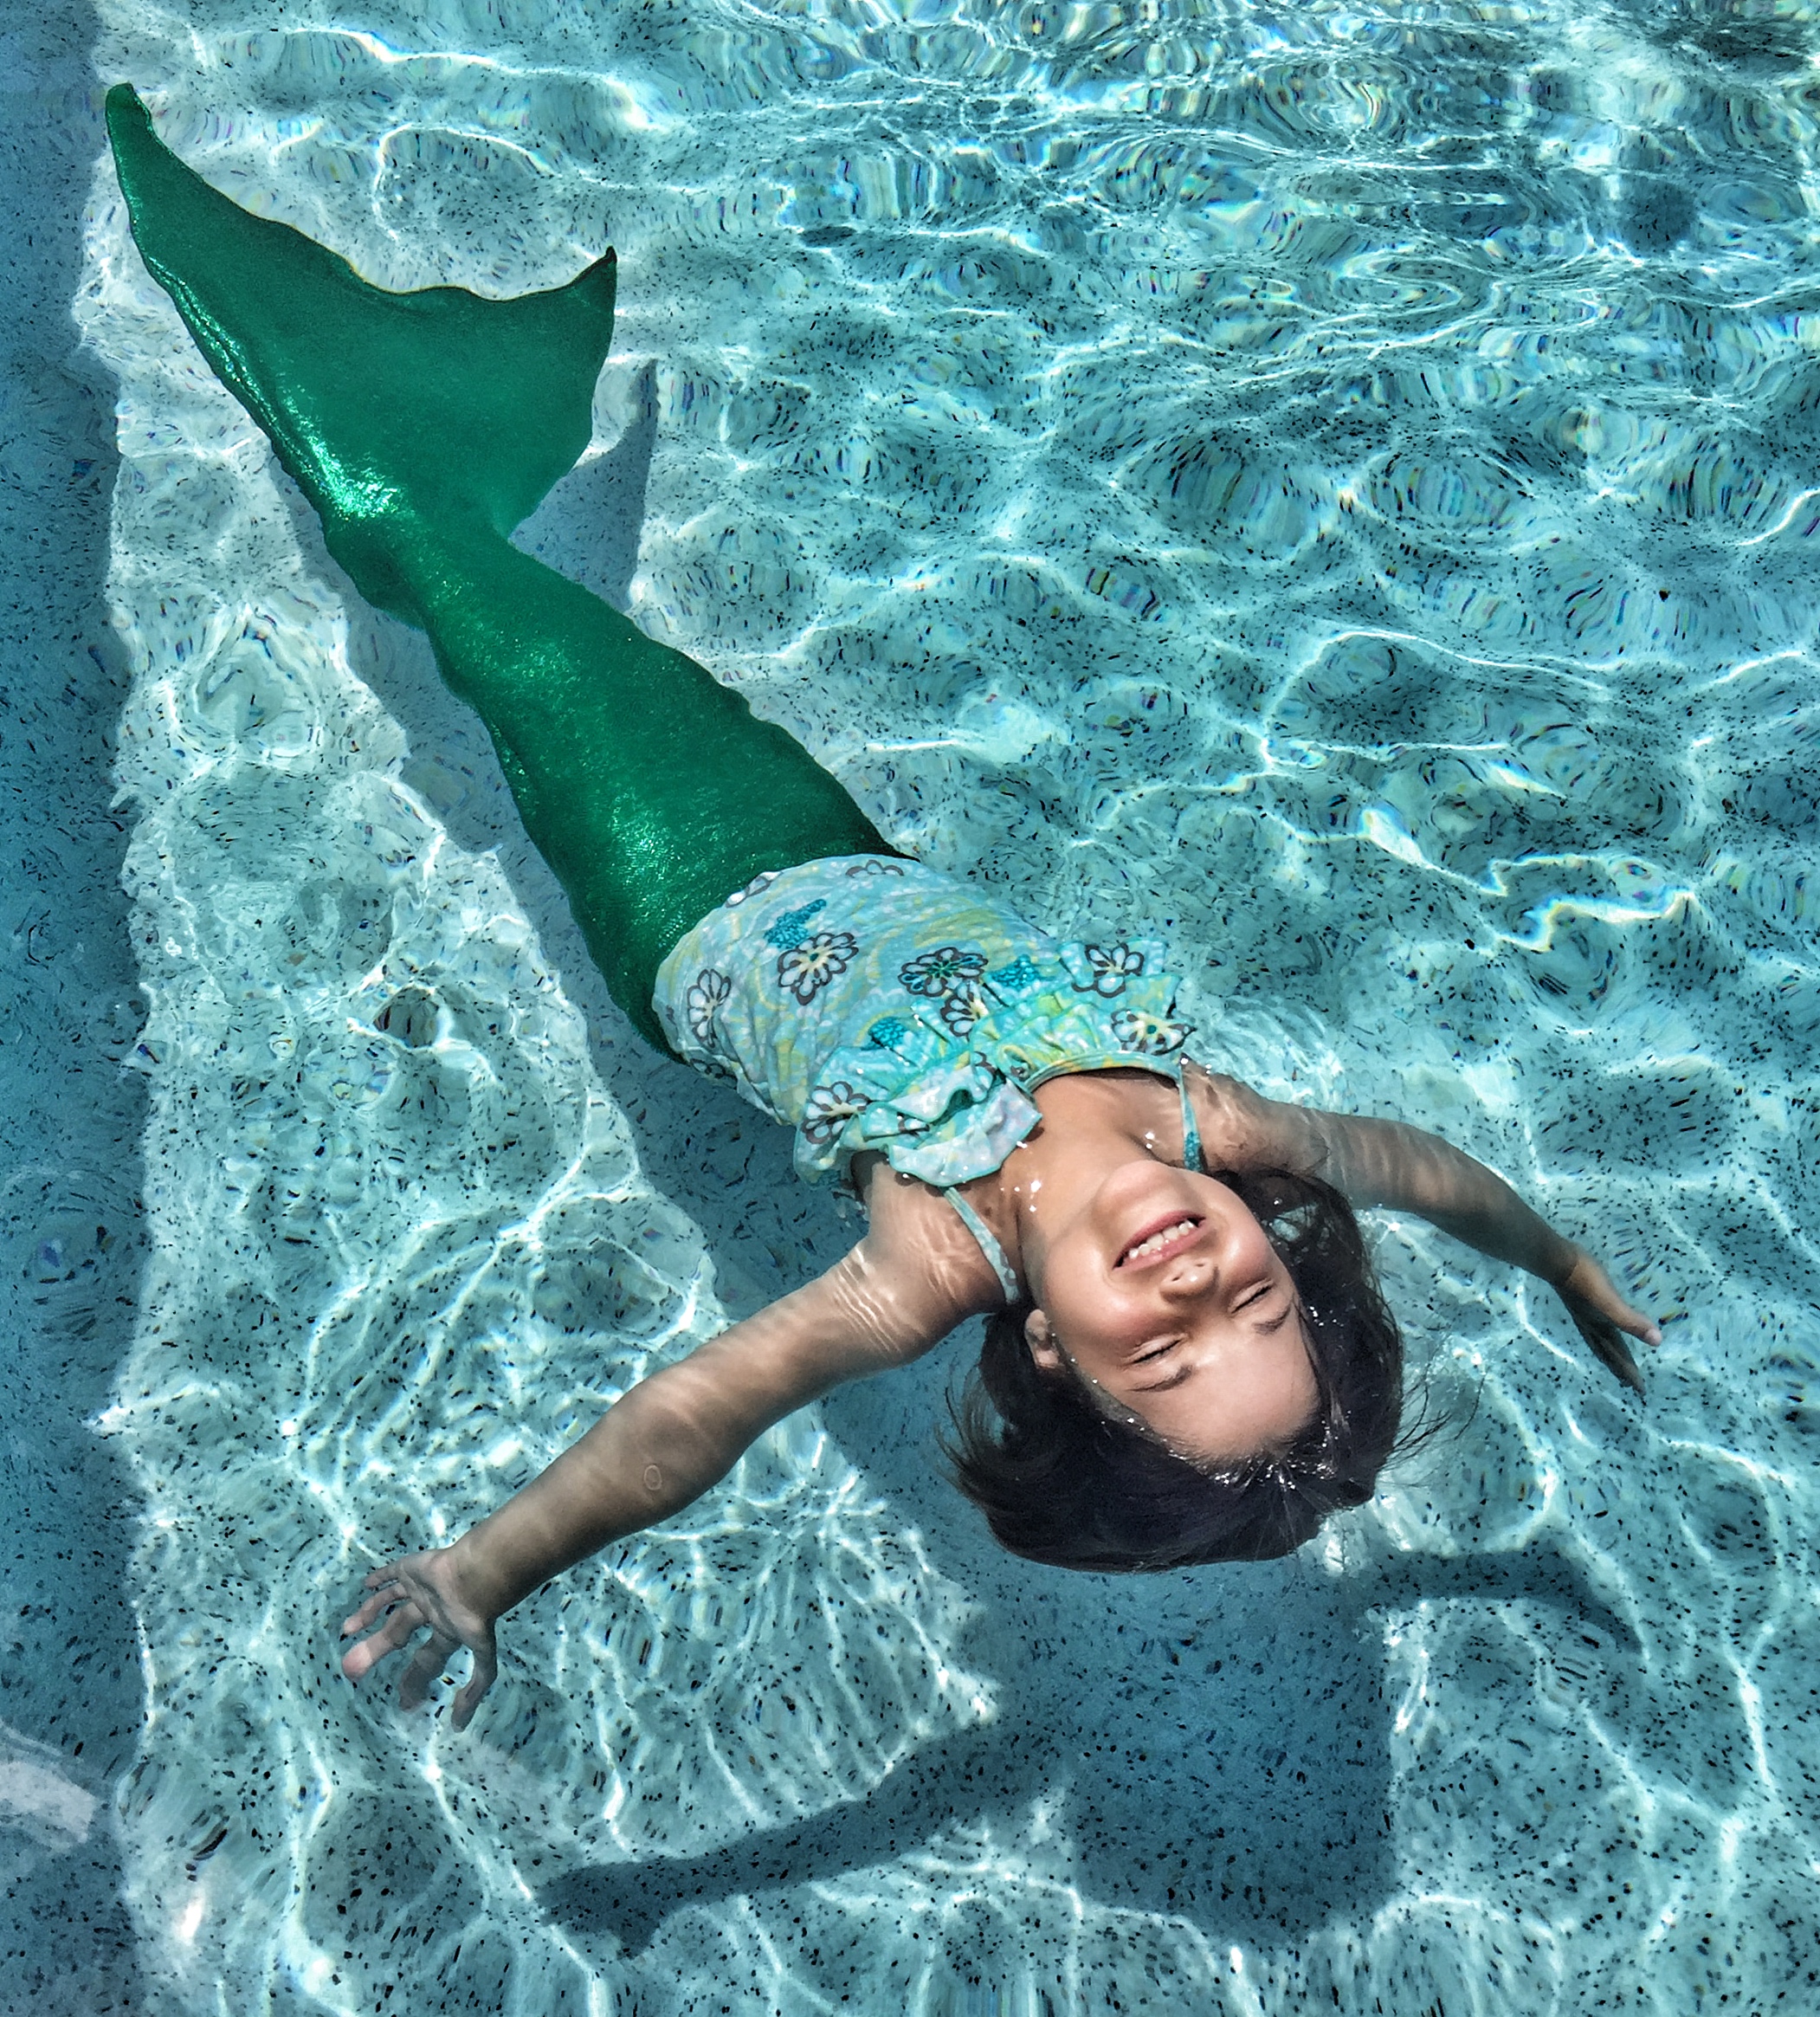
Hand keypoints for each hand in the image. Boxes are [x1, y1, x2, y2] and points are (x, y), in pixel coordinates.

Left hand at [340, 1545, 498, 1729]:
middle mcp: (432, 1612)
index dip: (413, 1679)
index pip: (425, 1660)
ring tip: (346, 1630)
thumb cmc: (475, 1616)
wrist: (475, 1575)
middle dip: (376, 1651)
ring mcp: (422, 1590)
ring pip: (390, 1605)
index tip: (400, 1699)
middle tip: (352, 1669)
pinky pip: (393, 1573)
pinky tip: (366, 1585)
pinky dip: (380, 1578)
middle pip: (398, 1634)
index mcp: (446, 1632)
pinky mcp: (413, 1569)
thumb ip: (474, 1690)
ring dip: (368, 1615)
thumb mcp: (481, 1656)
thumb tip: (459, 1726)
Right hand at [1551, 1245, 1660, 1394]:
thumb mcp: (1609, 1301)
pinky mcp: (1582, 1302)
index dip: (1630, 1373)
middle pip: (1608, 1354)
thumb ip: (1630, 1320)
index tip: (1640, 1391)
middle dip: (1620, 1369)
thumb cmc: (1585, 1279)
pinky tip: (1601, 1327)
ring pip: (1599, 1342)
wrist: (1557, 1260)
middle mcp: (1591, 1326)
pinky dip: (1601, 1336)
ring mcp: (1584, 1315)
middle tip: (1630, 1385)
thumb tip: (1657, 1341)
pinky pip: (1595, 1328)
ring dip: (1609, 1355)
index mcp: (1600, 1328)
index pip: (1618, 1356)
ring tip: (1615, 1363)